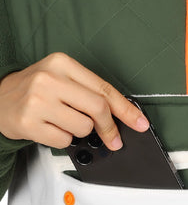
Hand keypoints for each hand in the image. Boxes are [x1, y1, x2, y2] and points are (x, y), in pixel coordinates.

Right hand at [0, 52, 149, 150]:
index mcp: (62, 63)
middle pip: (98, 109)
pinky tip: (50, 128)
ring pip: (83, 128)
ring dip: (79, 132)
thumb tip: (122, 116)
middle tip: (112, 139)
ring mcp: (38, 101)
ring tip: (62, 122)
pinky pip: (64, 140)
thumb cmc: (35, 91)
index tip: (140, 124)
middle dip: (109, 128)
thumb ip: (89, 93)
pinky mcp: (29, 123)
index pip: (104, 89)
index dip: (126, 110)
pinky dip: (62, 139)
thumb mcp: (62, 80)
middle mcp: (49, 79)